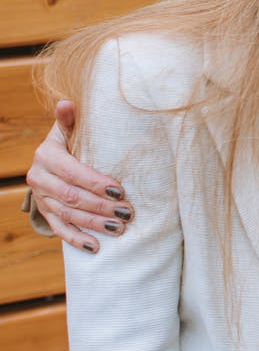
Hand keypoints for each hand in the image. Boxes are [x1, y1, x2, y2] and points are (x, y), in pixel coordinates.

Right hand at [24, 100, 134, 252]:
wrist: (50, 159)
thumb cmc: (71, 140)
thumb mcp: (69, 129)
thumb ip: (70, 120)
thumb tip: (67, 102)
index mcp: (46, 155)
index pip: (72, 172)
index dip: (95, 183)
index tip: (120, 192)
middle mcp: (39, 178)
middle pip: (72, 197)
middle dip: (101, 207)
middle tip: (127, 213)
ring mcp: (41, 198)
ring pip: (68, 215)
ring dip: (94, 224)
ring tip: (120, 229)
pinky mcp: (45, 213)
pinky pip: (59, 229)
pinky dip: (77, 239)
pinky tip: (96, 248)